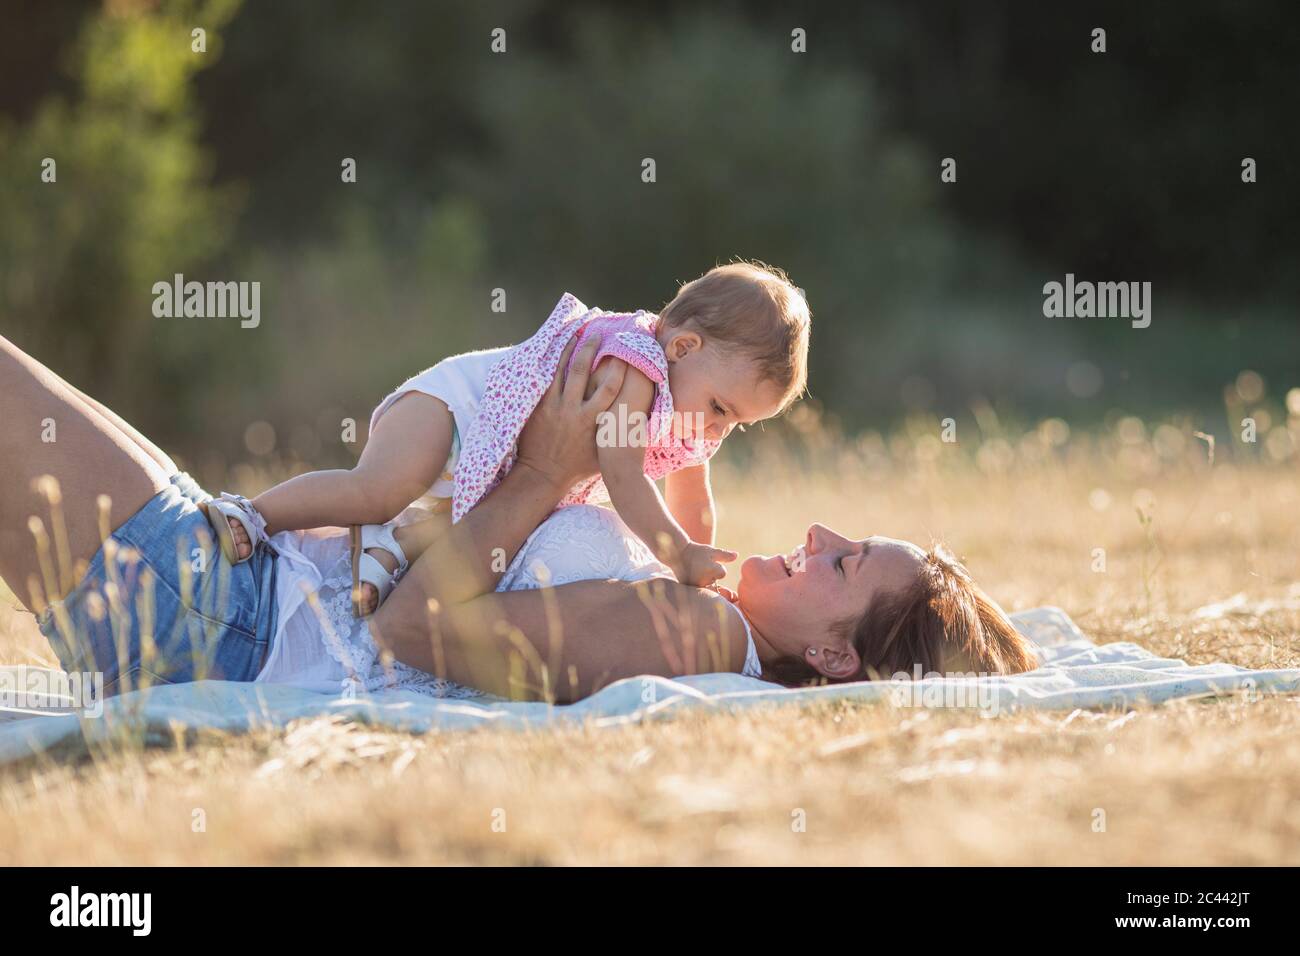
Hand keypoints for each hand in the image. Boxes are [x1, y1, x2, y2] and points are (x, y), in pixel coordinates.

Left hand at [517, 335, 625, 489]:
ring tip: (577, 333)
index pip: (610, 387)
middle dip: (592, 349)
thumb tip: (639, 425)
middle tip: (599, 333)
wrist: (543, 475)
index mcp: (591, 420)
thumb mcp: (604, 452)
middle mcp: (573, 409)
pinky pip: (547, 379)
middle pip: (584, 371)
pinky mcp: (540, 406)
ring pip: (562, 370)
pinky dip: (553, 363)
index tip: (626, 353)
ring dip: (570, 349)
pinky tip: (557, 351)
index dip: (619, 367)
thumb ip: (617, 434)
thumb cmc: (578, 467)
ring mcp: (554, 406)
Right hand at [672, 541, 738, 587]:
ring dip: (704, 579)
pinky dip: (697, 582)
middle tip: (700, 565)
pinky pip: (699, 588)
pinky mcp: (689, 588)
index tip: (708, 561)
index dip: (717, 567)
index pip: (722, 573)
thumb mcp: (712, 551)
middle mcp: (703, 579)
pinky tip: (691, 574)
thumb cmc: (697, 551)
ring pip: (707, 585)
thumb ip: (725, 555)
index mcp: (711, 569)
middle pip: (714, 580)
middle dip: (710, 574)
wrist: (678, 553)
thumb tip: (736, 555)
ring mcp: (695, 585)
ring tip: (695, 570)